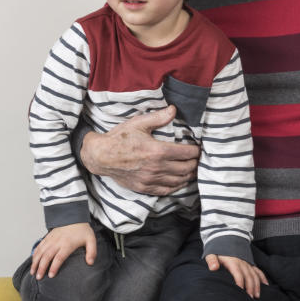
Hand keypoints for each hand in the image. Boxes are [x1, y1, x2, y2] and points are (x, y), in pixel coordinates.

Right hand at [31, 223, 96, 279]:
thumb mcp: (91, 240)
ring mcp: (51, 239)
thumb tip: (90, 263)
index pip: (59, 257)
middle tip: (38, 277)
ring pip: (41, 251)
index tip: (50, 275)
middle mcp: (57, 242)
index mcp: (68, 244)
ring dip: (35, 262)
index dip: (54, 267)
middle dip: (41, 267)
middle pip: (47, 256)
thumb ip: (92, 252)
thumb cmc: (82, 230)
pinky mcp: (48, 237)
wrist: (74, 217)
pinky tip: (33, 262)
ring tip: (33, 272)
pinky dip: (35, 254)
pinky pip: (39, 246)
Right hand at [80, 106, 200, 194]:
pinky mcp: (145, 188)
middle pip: (186, 168)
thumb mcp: (139, 123)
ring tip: (192, 169)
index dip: (196, 151)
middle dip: (195, 163)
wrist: (101, 156)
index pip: (186, 153)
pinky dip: (177, 186)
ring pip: (179, 181)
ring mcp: (151, 180)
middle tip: (197, 158)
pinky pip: (167, 190)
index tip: (198, 148)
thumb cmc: (120, 138)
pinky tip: (180, 181)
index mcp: (157, 151)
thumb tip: (174, 109)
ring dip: (189, 175)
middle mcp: (156, 168)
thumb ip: (159, 117)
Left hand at [205, 254, 268, 298]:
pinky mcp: (250, 263)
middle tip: (249, 299)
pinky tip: (265, 285)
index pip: (238, 274)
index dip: (240, 282)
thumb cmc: (218, 249)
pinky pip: (258, 271)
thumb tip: (213, 268)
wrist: (225, 238)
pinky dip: (262, 278)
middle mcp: (242, 262)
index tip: (240, 292)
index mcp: (233, 262)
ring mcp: (247, 263)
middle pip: (248, 276)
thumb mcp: (211, 253)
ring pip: (254, 275)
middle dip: (250, 287)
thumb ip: (212, 260)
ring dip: (256, 285)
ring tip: (256, 296)